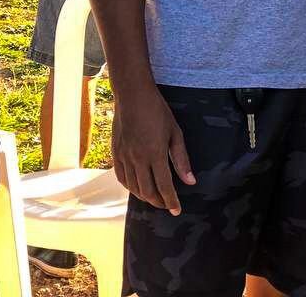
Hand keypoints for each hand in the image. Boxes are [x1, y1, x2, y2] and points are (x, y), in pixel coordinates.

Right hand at [110, 87, 195, 214]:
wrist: (132, 95)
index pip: (164, 186)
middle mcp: (137, 159)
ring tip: (154, 198)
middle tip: (167, 205)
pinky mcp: (115, 152)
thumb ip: (181, 159)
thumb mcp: (175, 133)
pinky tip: (137, 187)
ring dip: (145, 196)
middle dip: (158, 202)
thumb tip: (190, 182)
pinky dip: (130, 187)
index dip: (171, 201)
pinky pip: (121, 177)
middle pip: (147, 191)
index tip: (176, 210)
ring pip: (133, 187)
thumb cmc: (157, 111)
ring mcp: (124, 156)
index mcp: (155, 154)